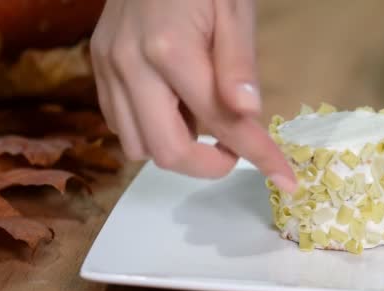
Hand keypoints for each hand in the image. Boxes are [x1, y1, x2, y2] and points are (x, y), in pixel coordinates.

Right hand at [90, 0, 295, 191]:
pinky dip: (150, 131)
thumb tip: (249, 113)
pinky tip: (172, 109)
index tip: (285, 179)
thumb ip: (238, 62)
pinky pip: (119, 122)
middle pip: (166, 151)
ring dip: (176, 149)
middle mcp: (131, 66)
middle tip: (234, 152)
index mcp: (171, 50)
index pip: (222, 122)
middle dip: (208, 166)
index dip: (258, 155)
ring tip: (203, 124)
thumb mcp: (234, 8)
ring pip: (136, 145)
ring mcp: (108, 67)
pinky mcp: (97, 66)